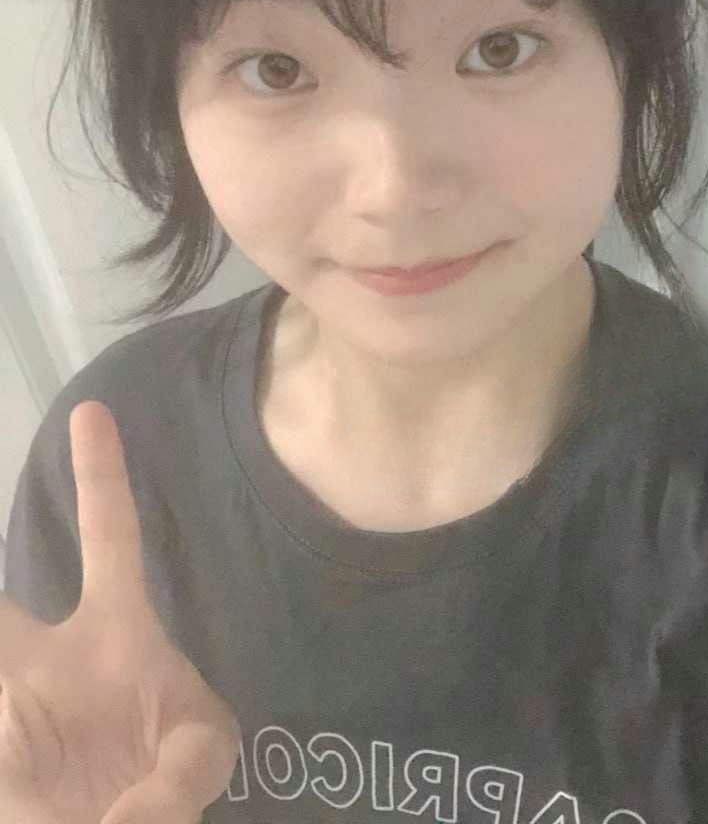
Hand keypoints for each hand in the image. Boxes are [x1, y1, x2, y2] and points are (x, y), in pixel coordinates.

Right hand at [0, 400, 240, 823]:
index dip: (102, 477)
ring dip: (3, 707)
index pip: (109, 539)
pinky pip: (5, 763)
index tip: (94, 412)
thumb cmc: (162, 779)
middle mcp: (46, 660)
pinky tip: (17, 771)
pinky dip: (11, 767)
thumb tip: (140, 820)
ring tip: (5, 710)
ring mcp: (14, 706)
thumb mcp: (200, 749)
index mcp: (113, 636)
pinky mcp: (0, 762)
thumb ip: (187, 769)